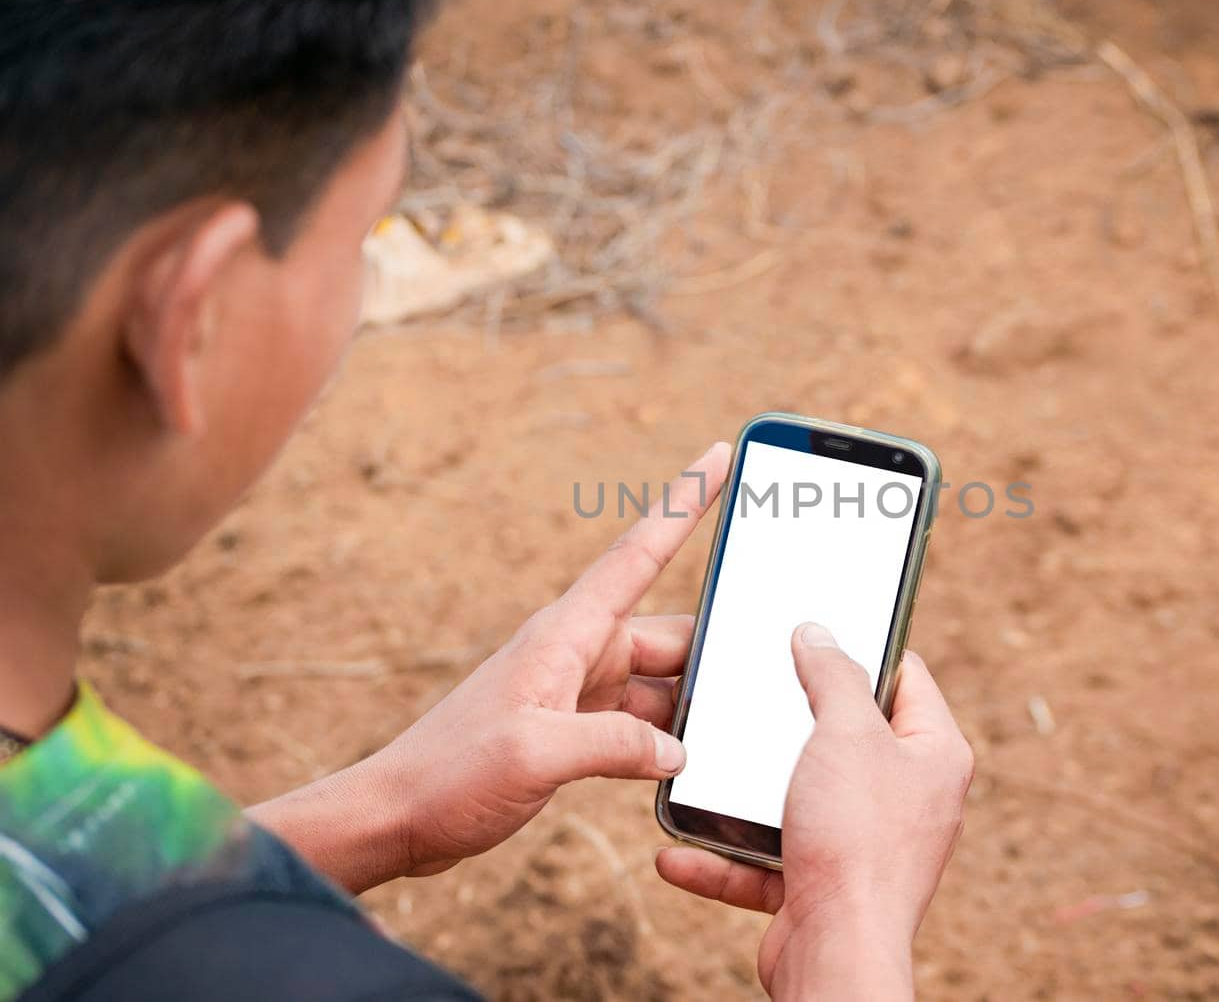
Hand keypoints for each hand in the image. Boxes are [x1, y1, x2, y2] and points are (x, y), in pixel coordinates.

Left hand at [250, 442, 731, 892]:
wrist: (398, 816)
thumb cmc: (450, 772)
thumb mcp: (536, 754)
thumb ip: (616, 747)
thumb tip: (679, 751)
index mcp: (568, 635)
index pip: (640, 553)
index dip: (685, 502)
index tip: (720, 454)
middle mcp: (580, 653)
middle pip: (671, 632)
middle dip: (717, 645)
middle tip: (769, 665)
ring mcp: (580, 692)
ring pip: (663, 682)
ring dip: (694, 704)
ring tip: (739, 726)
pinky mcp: (576, 731)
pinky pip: (642, 723)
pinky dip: (668, 741)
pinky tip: (692, 764)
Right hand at [655, 624, 973, 999]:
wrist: (836, 953)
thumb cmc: (856, 842)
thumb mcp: (845, 732)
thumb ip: (833, 674)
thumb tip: (818, 634)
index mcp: (934, 753)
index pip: (905, 676)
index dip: (862, 647)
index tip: (815, 629)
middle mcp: (907, 798)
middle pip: (844, 736)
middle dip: (790, 721)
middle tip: (750, 692)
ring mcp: (864, 845)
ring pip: (797, 799)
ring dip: (744, 794)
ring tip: (702, 768)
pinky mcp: (821, 886)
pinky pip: (765, 860)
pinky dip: (723, 858)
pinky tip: (679, 850)